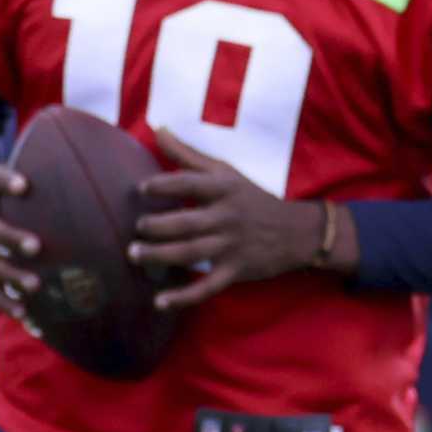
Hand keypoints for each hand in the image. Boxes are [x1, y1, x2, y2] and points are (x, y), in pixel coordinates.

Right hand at [0, 163, 40, 319]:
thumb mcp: (3, 178)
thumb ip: (30, 175)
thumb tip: (82, 174)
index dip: (5, 182)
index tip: (23, 185)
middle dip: (9, 238)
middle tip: (35, 246)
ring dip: (9, 276)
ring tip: (34, 286)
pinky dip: (6, 302)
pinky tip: (25, 315)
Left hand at [131, 128, 325, 311]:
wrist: (297, 232)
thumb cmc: (252, 198)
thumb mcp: (226, 172)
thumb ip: (188, 154)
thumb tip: (158, 129)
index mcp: (224, 189)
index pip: (191, 184)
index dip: (164, 186)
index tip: (142, 188)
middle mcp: (227, 217)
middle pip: (186, 223)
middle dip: (157, 227)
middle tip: (135, 228)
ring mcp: (231, 246)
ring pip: (191, 254)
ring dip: (160, 256)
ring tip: (134, 255)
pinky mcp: (235, 272)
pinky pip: (206, 287)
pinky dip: (183, 297)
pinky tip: (159, 302)